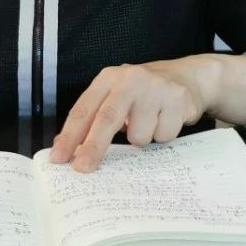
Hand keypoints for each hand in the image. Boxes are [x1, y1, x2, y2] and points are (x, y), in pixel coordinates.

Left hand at [49, 59, 213, 172]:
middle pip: (107, 118)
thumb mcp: (115, 96)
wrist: (186, 77)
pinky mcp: (177, 99)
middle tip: (82, 168)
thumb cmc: (142, 93)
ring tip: (149, 122)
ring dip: (141, 139)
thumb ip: (94, 118)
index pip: (83, 109)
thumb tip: (69, 149)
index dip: (69, 135)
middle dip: (93, 147)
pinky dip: (163, 135)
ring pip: (139, 136)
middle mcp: (130, 79)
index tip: (59, 158)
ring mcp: (155, 88)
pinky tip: (165, 119)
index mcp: (108, 78)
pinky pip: (163, 136)